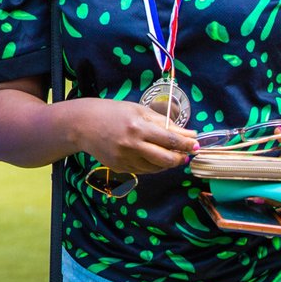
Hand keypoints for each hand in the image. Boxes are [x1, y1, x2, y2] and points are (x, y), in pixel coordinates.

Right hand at [68, 98, 198, 174]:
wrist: (83, 125)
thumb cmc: (113, 113)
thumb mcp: (138, 111)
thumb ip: (163, 123)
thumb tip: (188, 134)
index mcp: (138, 127)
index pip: (170, 139)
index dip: (186, 144)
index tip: (196, 145)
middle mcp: (132, 145)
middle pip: (165, 160)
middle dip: (180, 158)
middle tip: (186, 154)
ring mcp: (125, 159)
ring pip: (156, 168)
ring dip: (167, 163)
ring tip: (169, 154)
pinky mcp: (120, 168)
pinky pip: (143, 170)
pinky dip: (152, 165)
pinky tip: (152, 156)